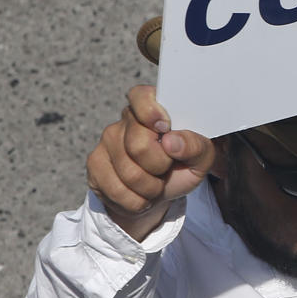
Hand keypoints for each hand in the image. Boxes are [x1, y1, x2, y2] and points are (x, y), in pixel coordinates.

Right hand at [86, 85, 218, 241]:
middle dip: (160, 166)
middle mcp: (127, 119)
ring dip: (150, 188)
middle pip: (139, 145)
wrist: (156, 195)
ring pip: (129, 173)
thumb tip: (173, 141)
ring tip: (155, 183)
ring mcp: (107, 140)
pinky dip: (136, 201)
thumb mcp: (201, 158)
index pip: (142, 96)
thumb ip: (197, 146)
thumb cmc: (180, 167)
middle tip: (166, 168)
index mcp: (155, 107)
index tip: (164, 128)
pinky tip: (140, 194)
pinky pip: (117, 190)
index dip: (151, 112)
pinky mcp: (95, 164)